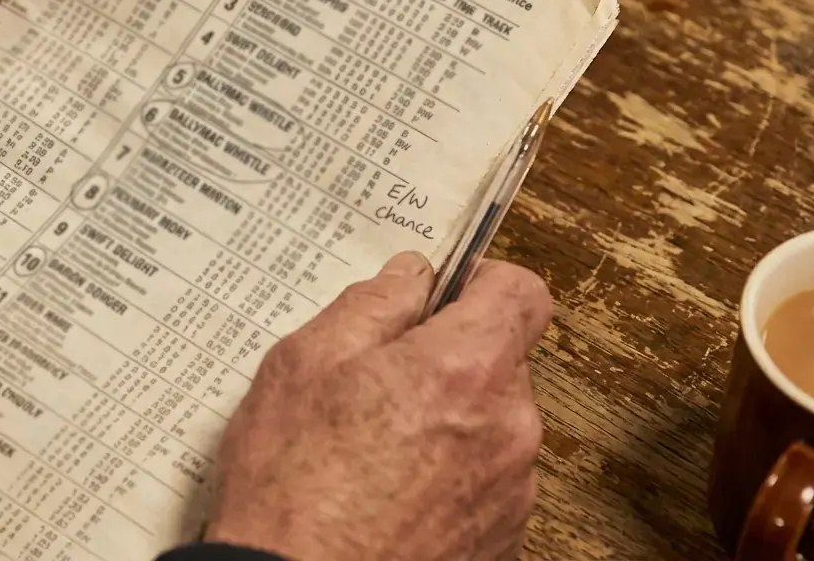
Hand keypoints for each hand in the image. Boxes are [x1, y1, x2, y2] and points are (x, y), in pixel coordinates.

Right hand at [206, 253, 552, 560]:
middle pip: (502, 362)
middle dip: (448, 359)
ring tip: (372, 446)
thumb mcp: (304, 364)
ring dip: (448, 421)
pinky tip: (388, 492)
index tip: (445, 293)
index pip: (522, 293)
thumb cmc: (292, 488)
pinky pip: (485, 483)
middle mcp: (508, 428)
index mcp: (466, 368)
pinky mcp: (501, 540)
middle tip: (376, 378)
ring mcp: (511, 492)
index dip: (482, 282)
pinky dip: (449, 478)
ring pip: (492, 425)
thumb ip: (371, 305)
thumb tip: (410, 278)